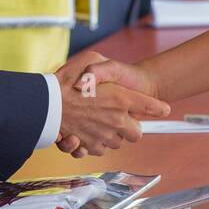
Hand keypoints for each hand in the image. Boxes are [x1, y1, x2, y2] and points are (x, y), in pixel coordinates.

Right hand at [52, 50, 168, 156]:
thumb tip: (114, 80)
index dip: (157, 108)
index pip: (151, 106)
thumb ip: (105, 66)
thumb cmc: (67, 79)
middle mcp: (117, 120)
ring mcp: (104, 135)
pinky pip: (99, 149)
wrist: (45, 103)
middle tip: (118, 117)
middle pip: (137, 133)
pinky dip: (94, 143)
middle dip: (130, 127)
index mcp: (121, 98)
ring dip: (111, 135)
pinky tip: (85, 132)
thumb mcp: (91, 58)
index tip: (162, 109)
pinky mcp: (90, 146)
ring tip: (97, 122)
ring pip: (117, 143)